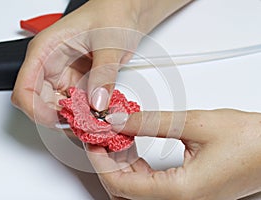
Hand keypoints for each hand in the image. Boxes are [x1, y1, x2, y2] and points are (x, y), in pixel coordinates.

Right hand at [11, 0, 191, 127]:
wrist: (126, 13)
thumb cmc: (112, 13)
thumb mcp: (109, 42)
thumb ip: (103, 73)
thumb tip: (97, 102)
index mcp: (46, 50)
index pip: (25, 87)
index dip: (36, 109)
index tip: (59, 119)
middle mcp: (51, 65)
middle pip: (40, 104)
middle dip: (60, 119)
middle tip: (84, 125)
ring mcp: (65, 76)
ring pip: (59, 109)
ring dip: (75, 119)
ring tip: (95, 122)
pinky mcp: (79, 84)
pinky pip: (76, 107)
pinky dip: (86, 115)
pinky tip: (99, 115)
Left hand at [87, 109, 260, 199]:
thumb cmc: (249, 141)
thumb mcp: (194, 123)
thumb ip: (150, 122)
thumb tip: (118, 120)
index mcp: (180, 193)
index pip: (120, 184)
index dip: (99, 160)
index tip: (92, 139)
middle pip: (123, 189)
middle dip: (107, 161)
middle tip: (101, 135)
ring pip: (134, 188)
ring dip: (120, 163)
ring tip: (116, 135)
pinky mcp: (184, 193)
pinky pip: (148, 185)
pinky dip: (134, 166)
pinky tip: (132, 145)